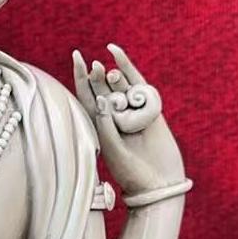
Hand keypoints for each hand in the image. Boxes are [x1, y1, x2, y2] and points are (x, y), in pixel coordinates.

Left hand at [72, 43, 184, 198]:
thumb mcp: (114, 151)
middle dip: (96, 77)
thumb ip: (106, 126)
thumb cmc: (132, 173)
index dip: (81, 78)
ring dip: (112, 77)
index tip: (77, 58)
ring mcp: (132, 113)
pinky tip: (118, 54)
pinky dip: (129, 70)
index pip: (86, 98)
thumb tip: (101, 98)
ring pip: (119, 87)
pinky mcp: (150, 110)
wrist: (159, 184)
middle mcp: (114, 118)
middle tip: (94, 67)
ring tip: (107, 74)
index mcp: (99, 127)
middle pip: (101, 89)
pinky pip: (138, 86)